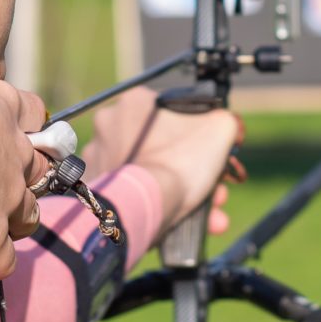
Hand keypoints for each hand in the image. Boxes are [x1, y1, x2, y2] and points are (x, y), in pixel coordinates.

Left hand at [90, 92, 242, 235]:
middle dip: (192, 170)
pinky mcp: (95, 187)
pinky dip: (157, 205)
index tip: (212, 157)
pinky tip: (182, 220)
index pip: (173, 114)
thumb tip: (225, 125)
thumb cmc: (179, 162)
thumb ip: (224, 120)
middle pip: (163, 147)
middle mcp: (109, 125)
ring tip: (208, 215)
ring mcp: (98, 157)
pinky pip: (133, 193)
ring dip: (179, 191)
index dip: (198, 137)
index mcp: (135, 101)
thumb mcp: (219, 129)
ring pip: (149, 173)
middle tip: (215, 190)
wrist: (144, 206)